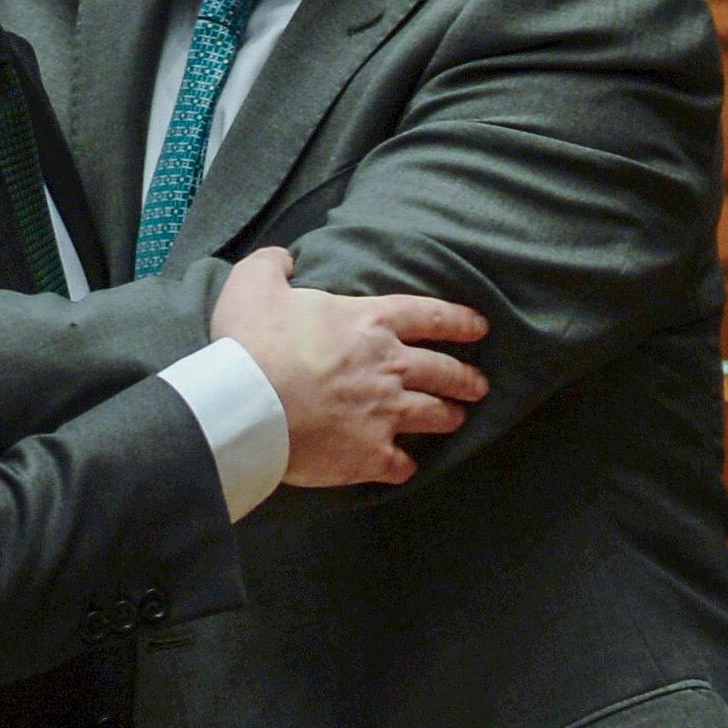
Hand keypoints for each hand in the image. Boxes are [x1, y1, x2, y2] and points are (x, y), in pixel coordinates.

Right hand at [211, 247, 488, 487]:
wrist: (247, 404)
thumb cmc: (252, 342)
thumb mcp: (254, 283)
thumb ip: (273, 264)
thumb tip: (284, 260)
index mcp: (369, 322)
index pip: (429, 316)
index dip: (458, 321)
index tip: (480, 327)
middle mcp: (389, 366)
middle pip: (443, 370)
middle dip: (466, 377)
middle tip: (479, 384)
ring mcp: (384, 413)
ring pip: (433, 415)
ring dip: (449, 416)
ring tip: (457, 419)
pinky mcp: (369, 454)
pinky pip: (400, 465)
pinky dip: (404, 466)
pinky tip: (403, 468)